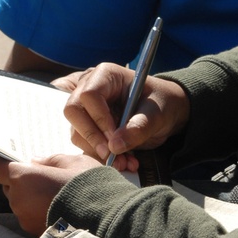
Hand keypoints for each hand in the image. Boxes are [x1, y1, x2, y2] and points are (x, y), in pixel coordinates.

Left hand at [0, 153, 101, 235]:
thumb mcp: (72, 161)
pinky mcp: (35, 233)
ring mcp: (25, 219)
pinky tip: (59, 207)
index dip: (3, 162)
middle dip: (21, 180)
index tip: (16, 160)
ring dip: (31, 197)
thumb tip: (35, 162)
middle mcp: (18, 199)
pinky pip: (31, 217)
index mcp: (22, 177)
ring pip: (21, 203)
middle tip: (43, 176)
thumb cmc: (87, 183)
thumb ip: (49, 161)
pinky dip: (39, 211)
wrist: (104, 217)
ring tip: (55, 193)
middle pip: (9, 186)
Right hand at [63, 62, 189, 167]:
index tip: (114, 138)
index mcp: (106, 75)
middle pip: (73, 111)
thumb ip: (139, 127)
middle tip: (112, 155)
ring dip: (98, 151)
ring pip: (77, 131)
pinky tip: (122, 160)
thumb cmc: (161, 103)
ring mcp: (86, 107)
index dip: (98, 118)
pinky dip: (101, 156)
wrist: (164, 112)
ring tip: (124, 162)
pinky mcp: (87, 125)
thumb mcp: (156, 113)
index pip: (88, 95)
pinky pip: (84, 142)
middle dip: (92, 137)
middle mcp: (89, 87)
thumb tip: (114, 146)